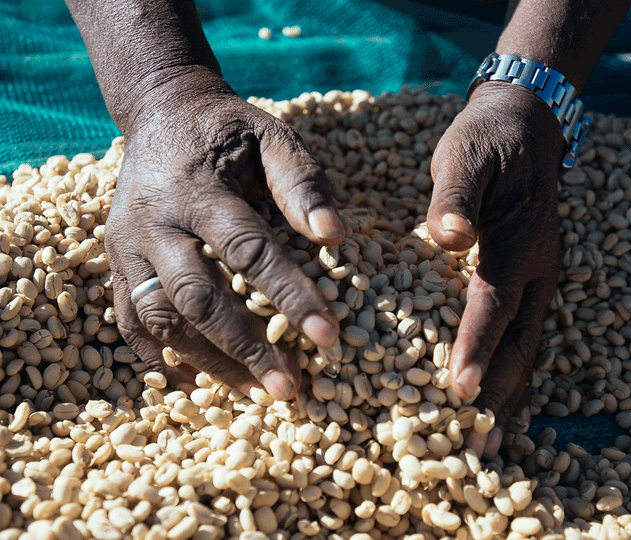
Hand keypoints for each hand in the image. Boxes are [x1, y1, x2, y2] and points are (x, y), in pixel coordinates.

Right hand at [107, 74, 343, 398]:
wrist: (162, 114)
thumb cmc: (228, 131)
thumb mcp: (271, 136)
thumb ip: (302, 182)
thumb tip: (336, 236)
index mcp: (197, 190)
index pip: (249, 252)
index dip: (290, 296)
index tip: (328, 337)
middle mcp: (154, 222)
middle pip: (198, 297)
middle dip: (245, 346)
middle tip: (288, 387)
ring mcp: (128, 245)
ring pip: (161, 318)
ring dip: (208, 362)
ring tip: (255, 392)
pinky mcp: (117, 261)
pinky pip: (129, 319)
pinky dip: (158, 356)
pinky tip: (194, 383)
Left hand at [427, 81, 562, 456]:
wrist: (524, 127)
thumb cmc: (485, 143)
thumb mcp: (464, 157)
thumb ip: (456, 198)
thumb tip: (446, 237)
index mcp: (517, 240)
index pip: (495, 301)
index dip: (478, 344)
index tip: (460, 388)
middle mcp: (536, 267)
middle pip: (520, 341)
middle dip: (498, 393)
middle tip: (478, 443)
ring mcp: (539, 277)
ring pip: (528, 346)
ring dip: (511, 395)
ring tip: (493, 442)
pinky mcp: (530, 280)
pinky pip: (527, 333)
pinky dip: (517, 371)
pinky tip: (506, 403)